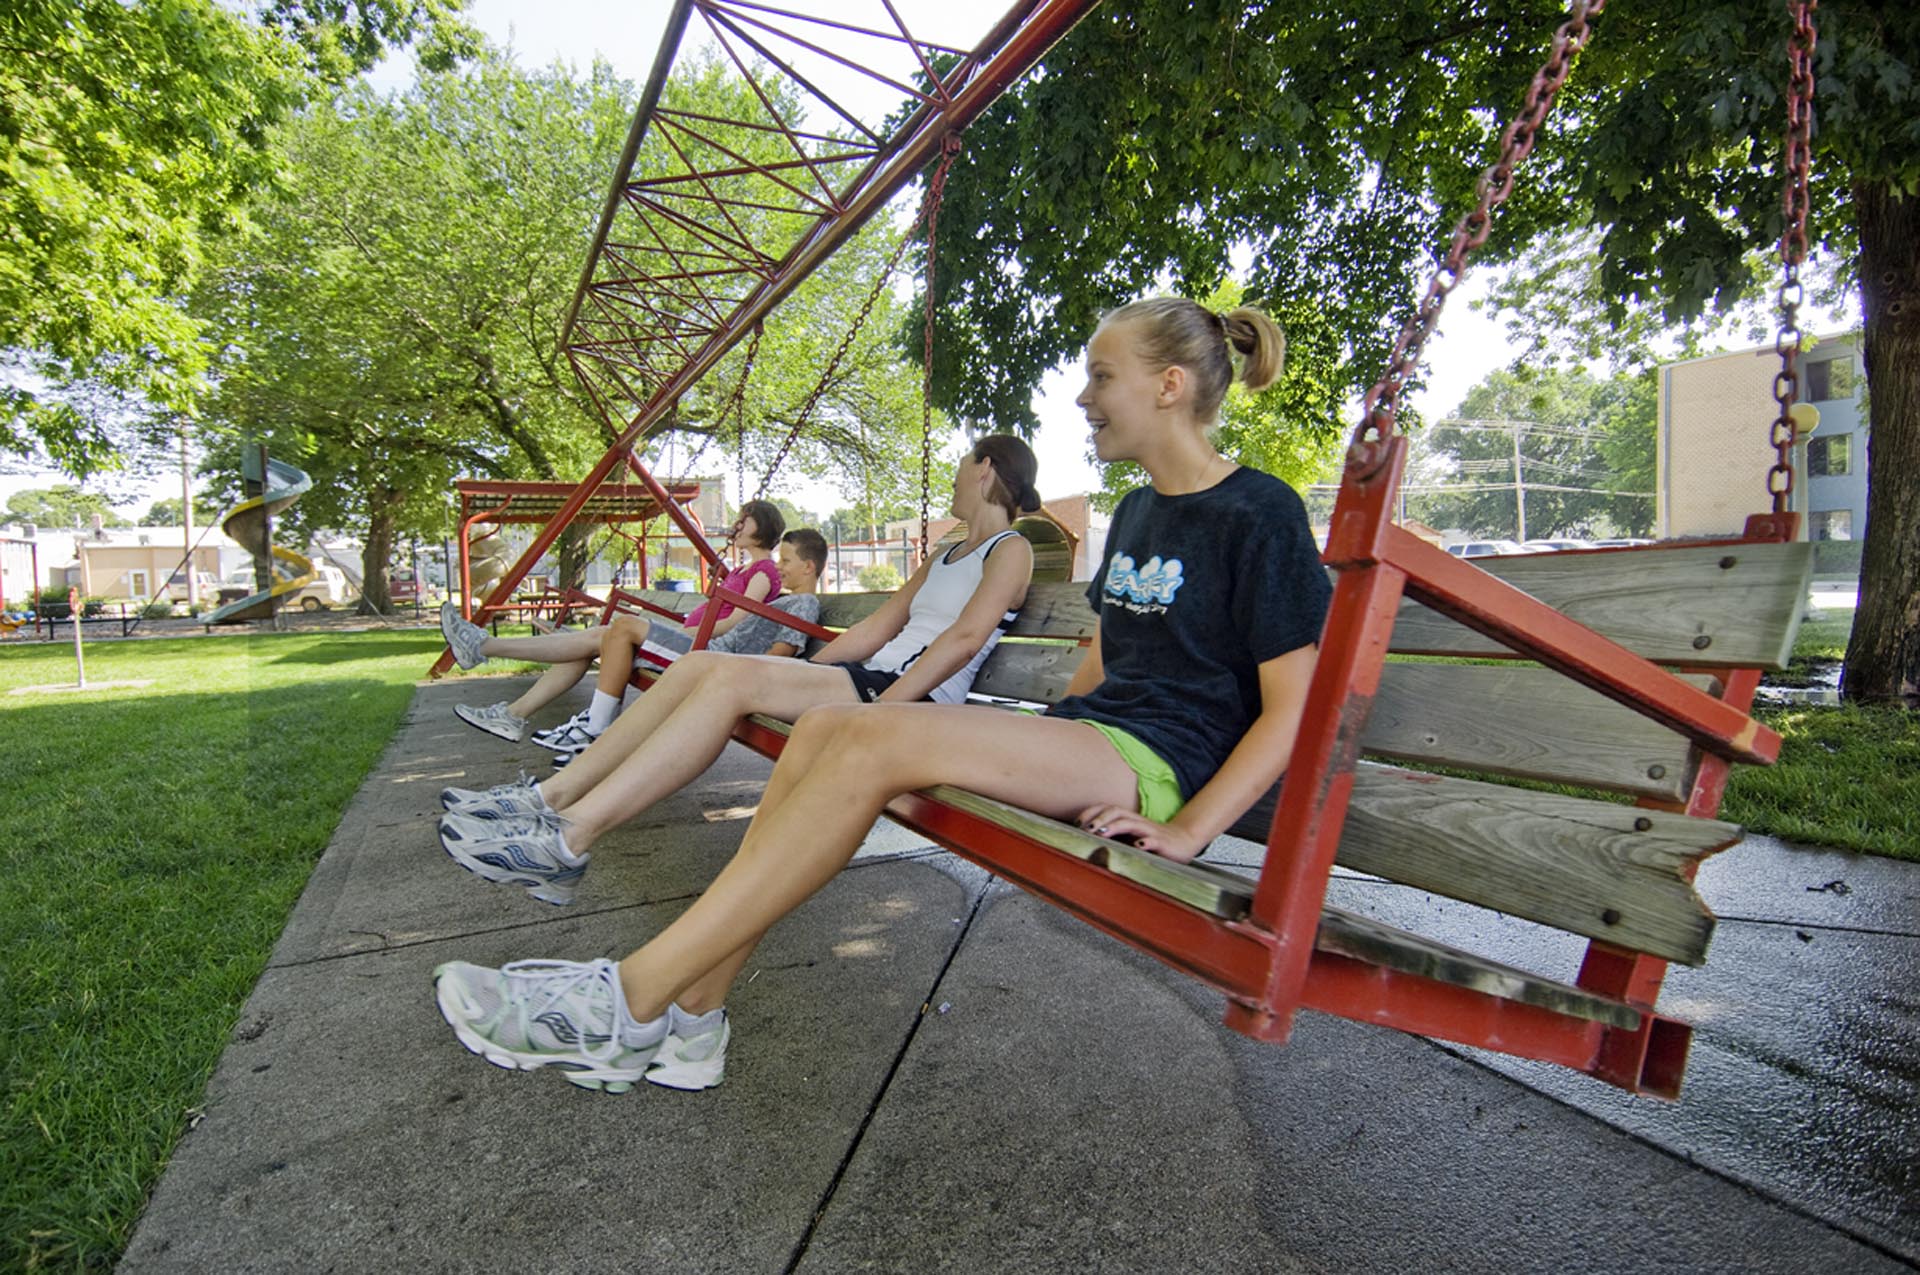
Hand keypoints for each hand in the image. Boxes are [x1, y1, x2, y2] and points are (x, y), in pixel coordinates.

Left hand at [1075, 805, 1207, 863]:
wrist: (1184, 841)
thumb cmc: (1152, 841)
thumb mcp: (1130, 836)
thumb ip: (1114, 835)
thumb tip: (1086, 840)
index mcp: (1128, 819)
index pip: (1107, 808)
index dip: (1091, 812)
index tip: (1077, 822)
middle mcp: (1137, 822)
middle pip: (1116, 811)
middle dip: (1099, 818)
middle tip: (1085, 828)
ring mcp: (1150, 831)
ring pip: (1130, 823)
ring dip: (1114, 826)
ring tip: (1101, 833)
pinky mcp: (1162, 842)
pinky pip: (1153, 841)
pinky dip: (1145, 843)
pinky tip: (1138, 847)